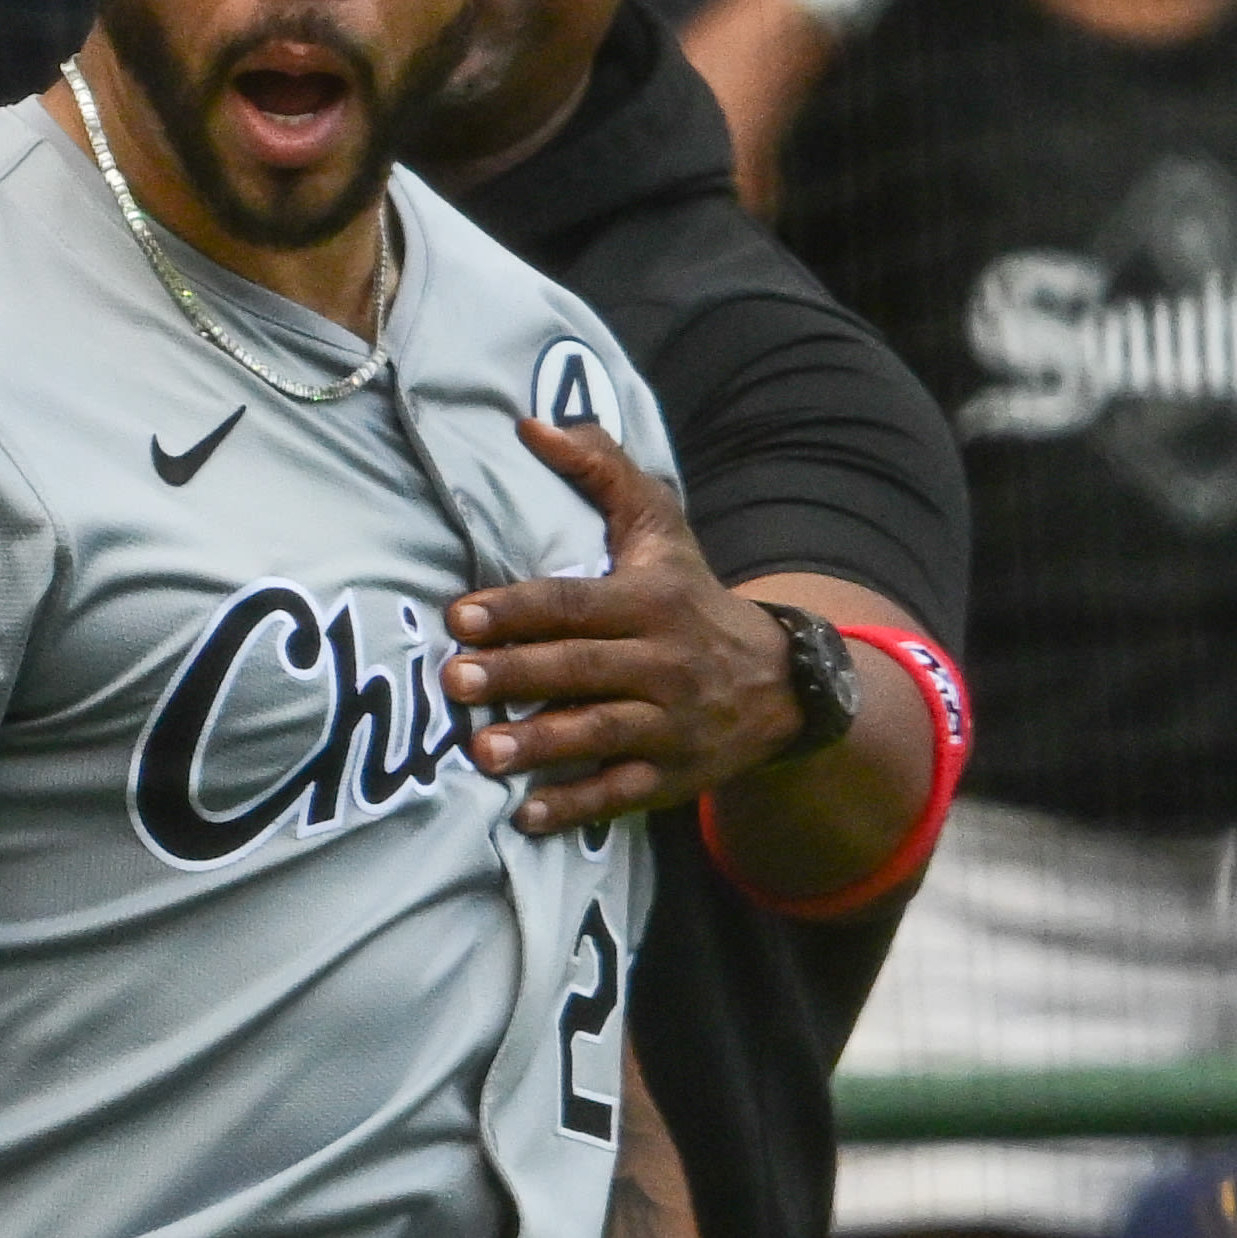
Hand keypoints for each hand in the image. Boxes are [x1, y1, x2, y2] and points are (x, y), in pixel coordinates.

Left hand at [444, 419, 796, 835]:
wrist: (784, 680)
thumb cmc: (691, 594)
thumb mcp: (660, 528)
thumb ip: (602, 471)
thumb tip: (533, 422)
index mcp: (653, 599)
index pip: (575, 603)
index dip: (517, 609)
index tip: (459, 616)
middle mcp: (666, 661)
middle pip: (581, 669)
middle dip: (516, 675)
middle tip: (452, 681)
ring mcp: (673, 724)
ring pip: (601, 734)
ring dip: (539, 745)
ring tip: (479, 752)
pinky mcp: (675, 775)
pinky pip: (622, 794)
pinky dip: (574, 806)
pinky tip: (524, 815)